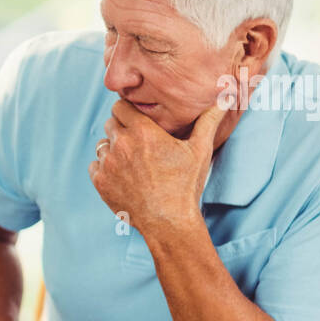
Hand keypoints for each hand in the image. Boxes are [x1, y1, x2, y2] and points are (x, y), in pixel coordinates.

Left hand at [88, 100, 227, 232]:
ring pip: (102, 145)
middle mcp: (121, 144)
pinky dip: (104, 167)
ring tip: (131, 160)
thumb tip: (225, 98)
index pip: (120, 106)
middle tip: (136, 141)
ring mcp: (108, 164)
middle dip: (121, 128)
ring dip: (113, 148)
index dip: (128, 111)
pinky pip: (95, 165)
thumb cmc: (185, 185)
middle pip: (110, 123)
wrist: (168, 222)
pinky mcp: (100, 182)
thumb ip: (208, 121)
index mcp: (142, 132)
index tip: (137, 120)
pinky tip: (121, 174)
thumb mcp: (200, 150)